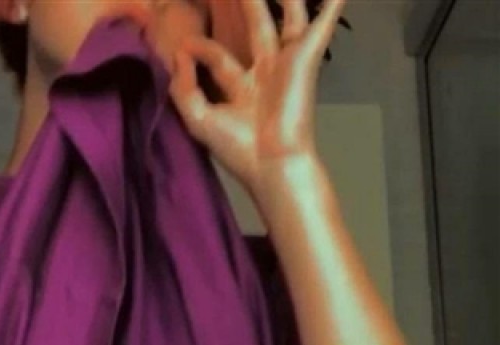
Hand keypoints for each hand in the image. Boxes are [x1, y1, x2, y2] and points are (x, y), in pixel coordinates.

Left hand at [167, 0, 347, 196]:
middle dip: (246, 1)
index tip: (183, 44)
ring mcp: (286, 63)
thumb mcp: (198, 118)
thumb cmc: (237, 148)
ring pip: (287, 14)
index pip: (216, 55)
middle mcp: (264, 71)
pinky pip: (321, 26)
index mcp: (240, 87)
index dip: (199, 47)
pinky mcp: (305, 59)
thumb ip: (183, 88)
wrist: (271, 163)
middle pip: (254, 23)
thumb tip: (179, 54)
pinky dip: (331, 7)